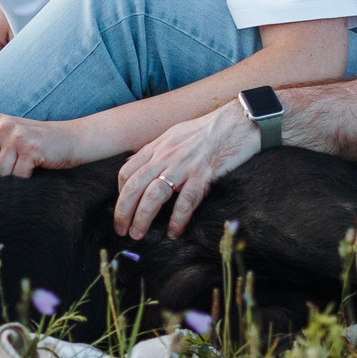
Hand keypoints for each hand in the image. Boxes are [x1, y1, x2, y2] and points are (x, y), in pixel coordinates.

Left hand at [0, 113, 98, 178]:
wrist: (72, 139)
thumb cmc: (39, 143)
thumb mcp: (10, 135)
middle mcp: (2, 125)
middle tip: (11, 174)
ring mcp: (16, 135)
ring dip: (11, 177)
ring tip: (24, 169)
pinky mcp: (30, 149)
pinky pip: (18, 176)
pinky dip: (25, 179)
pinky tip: (34, 170)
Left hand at [114, 104, 262, 239]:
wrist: (236, 122)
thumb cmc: (206, 130)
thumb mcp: (174, 135)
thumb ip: (158, 151)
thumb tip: (141, 166)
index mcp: (157, 147)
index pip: (127, 171)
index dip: (120, 192)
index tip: (122, 206)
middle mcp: (165, 156)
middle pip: (134, 186)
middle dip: (123, 211)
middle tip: (120, 230)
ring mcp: (183, 166)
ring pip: (153, 196)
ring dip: (142, 218)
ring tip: (137, 234)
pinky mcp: (203, 175)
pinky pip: (185, 202)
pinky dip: (177, 220)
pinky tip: (173, 232)